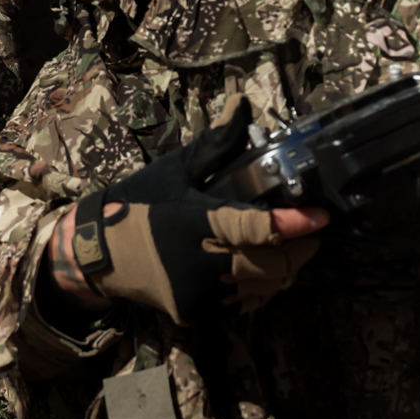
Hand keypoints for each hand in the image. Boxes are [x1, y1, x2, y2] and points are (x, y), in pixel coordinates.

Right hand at [45, 104, 330, 327]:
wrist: (97, 253)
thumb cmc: (139, 204)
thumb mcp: (177, 169)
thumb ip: (217, 142)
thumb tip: (242, 103)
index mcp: (197, 224)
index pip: (261, 230)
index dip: (298, 225)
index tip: (322, 216)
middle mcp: (202, 265)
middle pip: (272, 265)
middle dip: (301, 248)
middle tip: (312, 231)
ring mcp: (200, 295)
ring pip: (264, 289)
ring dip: (284, 269)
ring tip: (292, 248)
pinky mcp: (197, 315)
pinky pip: (244, 303)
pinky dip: (260, 286)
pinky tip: (262, 268)